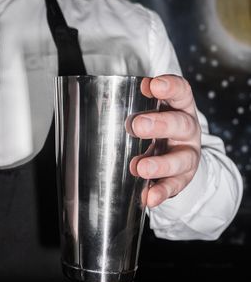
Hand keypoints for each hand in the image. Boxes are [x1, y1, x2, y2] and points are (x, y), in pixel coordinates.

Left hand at [129, 75, 201, 207]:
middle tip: (137, 125)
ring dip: (160, 164)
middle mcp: (187, 130)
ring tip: (141, 167)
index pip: (181, 92)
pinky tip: (149, 197)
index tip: (153, 84)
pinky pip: (173, 186)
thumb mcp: (148, 112)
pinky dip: (160, 192)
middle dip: (160, 124)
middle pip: (180, 124)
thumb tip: (94, 102)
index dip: (170, 87)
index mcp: (179, 108)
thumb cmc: (155, 129)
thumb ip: (130, 106)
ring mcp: (187, 155)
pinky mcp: (182, 179)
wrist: (176, 157)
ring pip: (181, 159)